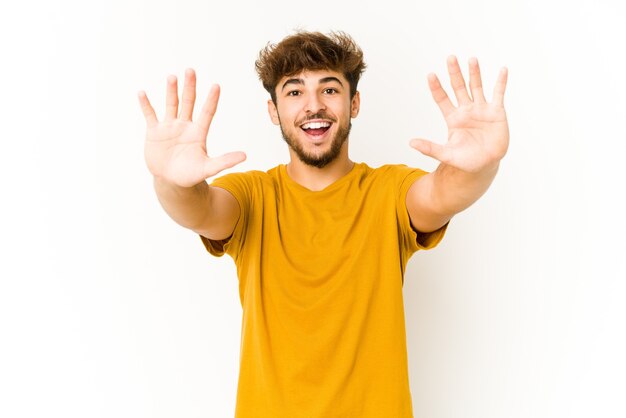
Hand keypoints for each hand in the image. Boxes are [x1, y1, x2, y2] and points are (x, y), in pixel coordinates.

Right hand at [138, 68, 245, 186]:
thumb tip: (245, 156)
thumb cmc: (190, 174)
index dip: (211, 100)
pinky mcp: (154, 132)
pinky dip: (146, 105)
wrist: (170, 181)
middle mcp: (185, 126)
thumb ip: (224, 161)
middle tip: (191, 70)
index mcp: (198, 133)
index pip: (207, 112)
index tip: (216, 86)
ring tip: (172, 77)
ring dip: (171, 91)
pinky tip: (142, 93)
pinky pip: (150, 115)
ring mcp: (169, 127)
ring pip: (171, 105)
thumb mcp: (208, 168)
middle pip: (188, 102)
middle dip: (190, 87)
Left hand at [410, 56, 508, 172]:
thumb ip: (429, 148)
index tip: (430, 75)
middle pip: (459, 87)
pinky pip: (498, 94)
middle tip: (450, 57)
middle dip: (454, 73)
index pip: (442, 99)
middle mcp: (466, 110)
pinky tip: (502, 70)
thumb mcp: (446, 154)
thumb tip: (410, 143)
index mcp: (452, 118)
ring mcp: (481, 109)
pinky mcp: (497, 112)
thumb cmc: (465, 160)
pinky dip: (501, 82)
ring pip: (477, 87)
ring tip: (471, 59)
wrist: (485, 165)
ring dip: (475, 73)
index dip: (436, 87)